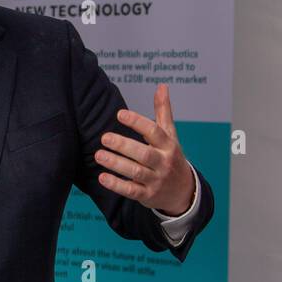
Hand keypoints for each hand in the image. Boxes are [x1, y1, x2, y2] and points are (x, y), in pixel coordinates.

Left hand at [94, 84, 194, 213]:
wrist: (183, 192)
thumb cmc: (171, 157)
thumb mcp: (170, 135)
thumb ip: (163, 111)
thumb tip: (162, 86)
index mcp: (168, 145)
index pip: (154, 131)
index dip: (137, 122)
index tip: (119, 114)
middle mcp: (163, 162)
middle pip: (144, 154)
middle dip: (124, 145)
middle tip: (104, 137)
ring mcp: (156, 180)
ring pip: (136, 172)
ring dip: (116, 164)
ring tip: (98, 155)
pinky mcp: (148, 195)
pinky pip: (131, 190)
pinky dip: (117, 185)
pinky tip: (102, 177)